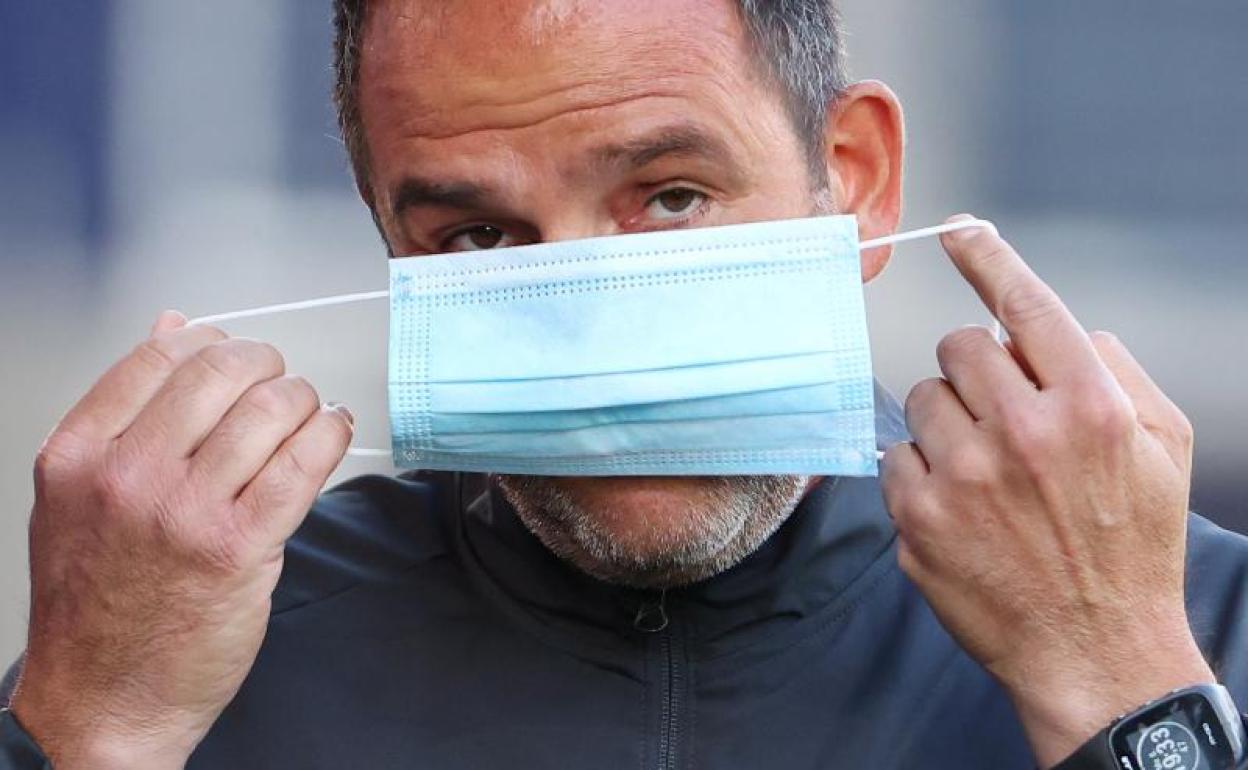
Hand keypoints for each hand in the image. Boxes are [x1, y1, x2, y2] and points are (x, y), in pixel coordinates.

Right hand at [9, 311, 353, 769]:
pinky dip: (330, 433)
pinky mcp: (239, 547)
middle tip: (279, 383)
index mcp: (80, 455)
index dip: (213, 341)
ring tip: (308, 414)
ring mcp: (184, 511)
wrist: (103, 700)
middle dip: (267, 366)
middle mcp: (127, 475)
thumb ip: (125, 411)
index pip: (160, 355)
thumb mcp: (80, 496)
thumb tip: (172, 326)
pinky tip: (331, 433)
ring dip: (304, 401)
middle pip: (222, 371)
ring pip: (270, 409)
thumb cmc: (94, 606)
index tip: (234, 356)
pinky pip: (302, 462)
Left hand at [881, 216, 1212, 767]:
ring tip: (985, 473)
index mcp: (1089, 405)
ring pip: (922, 395)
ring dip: (946, 421)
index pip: (1024, 303)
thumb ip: (1115, 372)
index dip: (986, 257)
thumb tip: (1062, 329)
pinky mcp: (919, 517)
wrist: (1096, 653)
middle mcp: (1022, 431)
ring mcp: (964, 476)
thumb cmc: (1134, 547)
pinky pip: (896, 453)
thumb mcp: (1164, 451)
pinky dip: (920, 471)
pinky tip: (959, 507)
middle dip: (977, 373)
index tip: (956, 228)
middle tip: (1003, 420)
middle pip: (960, 346)